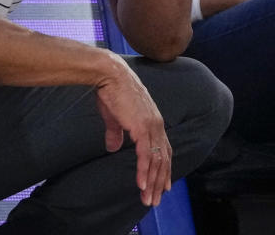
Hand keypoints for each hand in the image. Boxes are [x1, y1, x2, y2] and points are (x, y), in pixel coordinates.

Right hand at [95, 61, 171, 206]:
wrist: (109, 75)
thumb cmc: (111, 91)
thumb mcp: (114, 117)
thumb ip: (116, 133)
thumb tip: (112, 148)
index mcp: (153, 121)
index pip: (164, 150)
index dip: (164, 169)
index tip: (164, 185)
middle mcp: (157, 125)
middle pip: (163, 160)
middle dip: (159, 182)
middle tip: (155, 200)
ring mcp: (151, 127)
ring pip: (156, 162)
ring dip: (153, 183)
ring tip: (148, 199)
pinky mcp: (142, 128)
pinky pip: (146, 156)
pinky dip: (145, 172)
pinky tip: (142, 185)